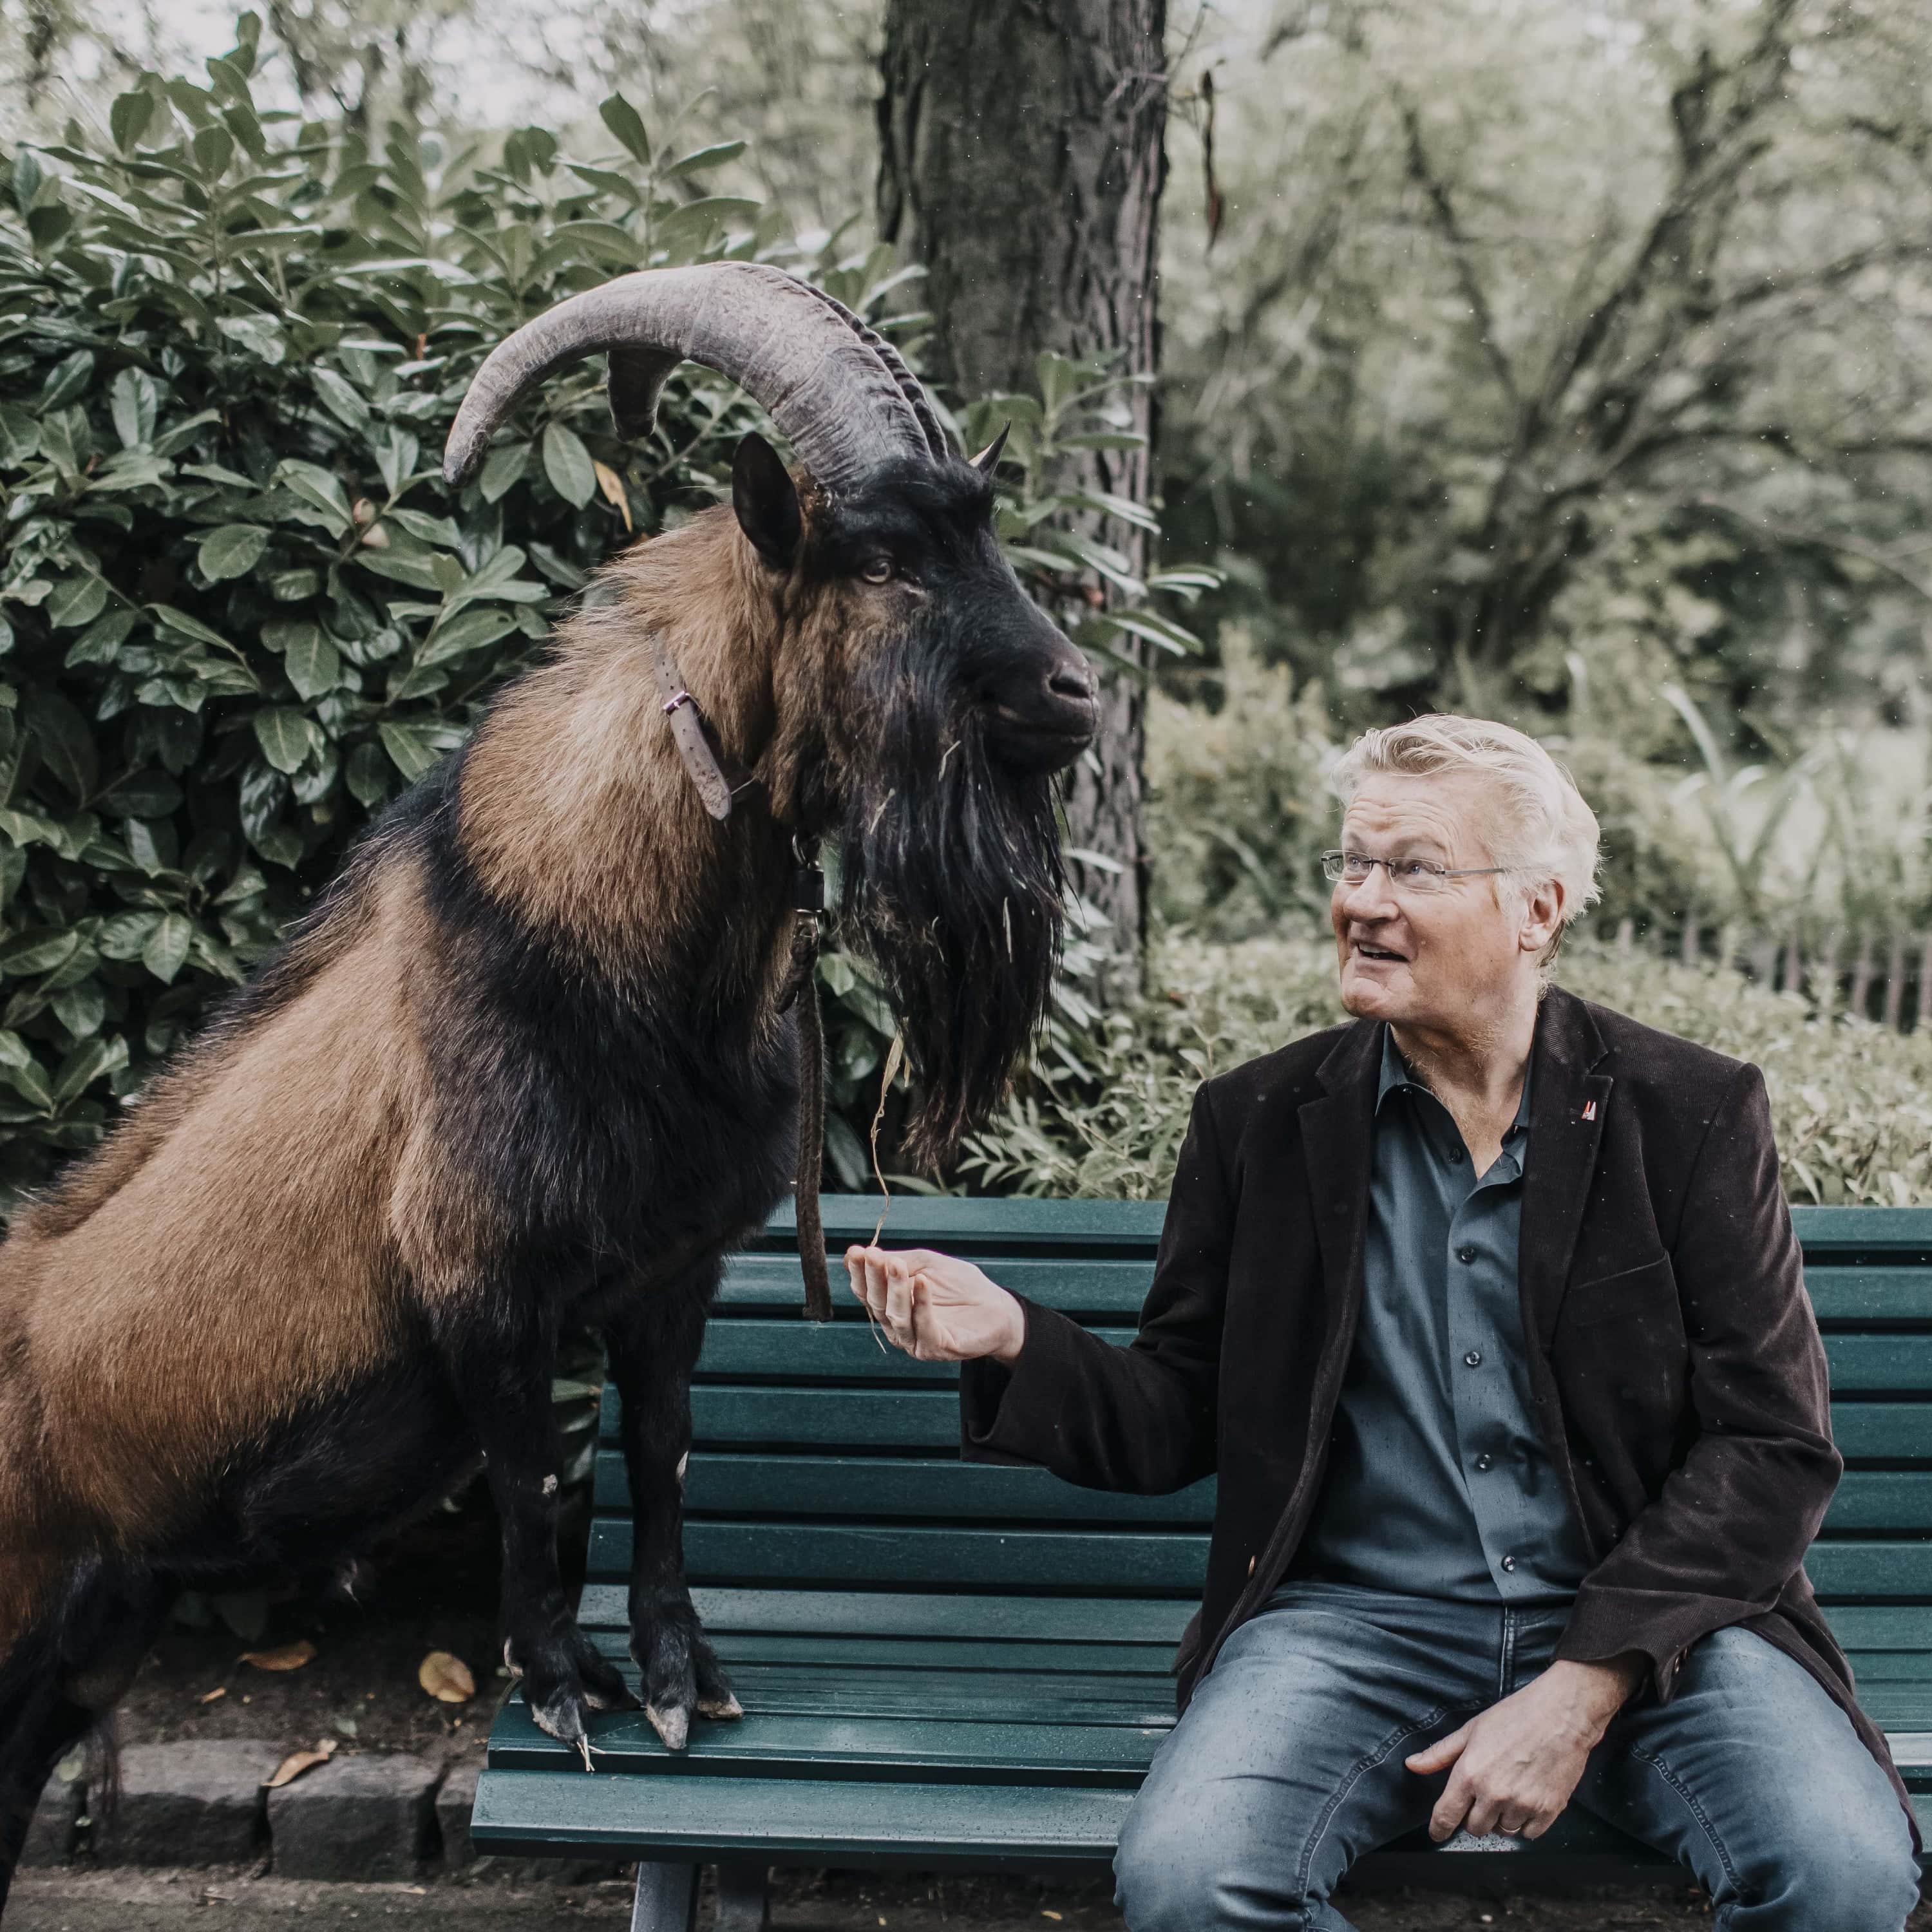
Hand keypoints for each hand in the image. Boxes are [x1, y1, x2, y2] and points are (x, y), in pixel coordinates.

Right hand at [844, 1245, 1026, 1362]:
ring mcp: (915, 1340)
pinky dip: (922, 1303)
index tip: (855, 1251)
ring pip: (896, 1316)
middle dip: (874, 1278)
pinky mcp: (936, 1348)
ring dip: (895, 1289)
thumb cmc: (961, 1286)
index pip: (867, 1290)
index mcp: (891, 1306)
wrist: (997, 1309)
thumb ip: (900, 1260)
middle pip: (877, 1303)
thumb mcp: (928, 1264)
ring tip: (897, 1265)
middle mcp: (897, 1326)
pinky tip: (923, 1282)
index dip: (859, 1272)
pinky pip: (924, 1326)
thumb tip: (863, 1253)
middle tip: (873, 1256)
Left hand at [1404, 1655, 1643, 1840]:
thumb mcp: (1471, 1730)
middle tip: (1483, 1795)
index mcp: (1470, 1774)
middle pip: (1474, 1828)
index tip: (1436, 1833)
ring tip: (1508, 1793)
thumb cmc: (1514, 1716)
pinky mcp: (1548, 1811)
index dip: (1438, 1828)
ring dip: (1500, 1819)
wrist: (1561, 1714)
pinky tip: (1526, 1800)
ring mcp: (1522, 1805)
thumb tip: (1413, 1765)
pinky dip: (1525, 1823)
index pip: (1446, 1815)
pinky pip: (1529, 1834)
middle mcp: (1494, 1795)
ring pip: (1502, 1831)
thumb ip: (1440, 1753)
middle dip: (1474, 1816)